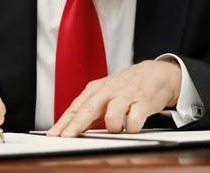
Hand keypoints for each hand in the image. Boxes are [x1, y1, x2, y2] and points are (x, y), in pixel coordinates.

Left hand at [47, 59, 180, 137]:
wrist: (156, 73)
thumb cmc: (128, 86)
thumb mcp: (105, 93)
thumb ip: (91, 110)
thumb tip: (73, 128)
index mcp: (96, 89)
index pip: (76, 107)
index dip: (64, 122)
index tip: (53, 134)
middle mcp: (108, 91)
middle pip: (88, 110)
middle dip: (75, 125)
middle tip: (66, 137)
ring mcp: (125, 96)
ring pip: (111, 116)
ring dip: (112, 127)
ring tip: (117, 129)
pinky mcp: (142, 101)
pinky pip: (133, 121)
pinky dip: (131, 128)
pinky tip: (132, 127)